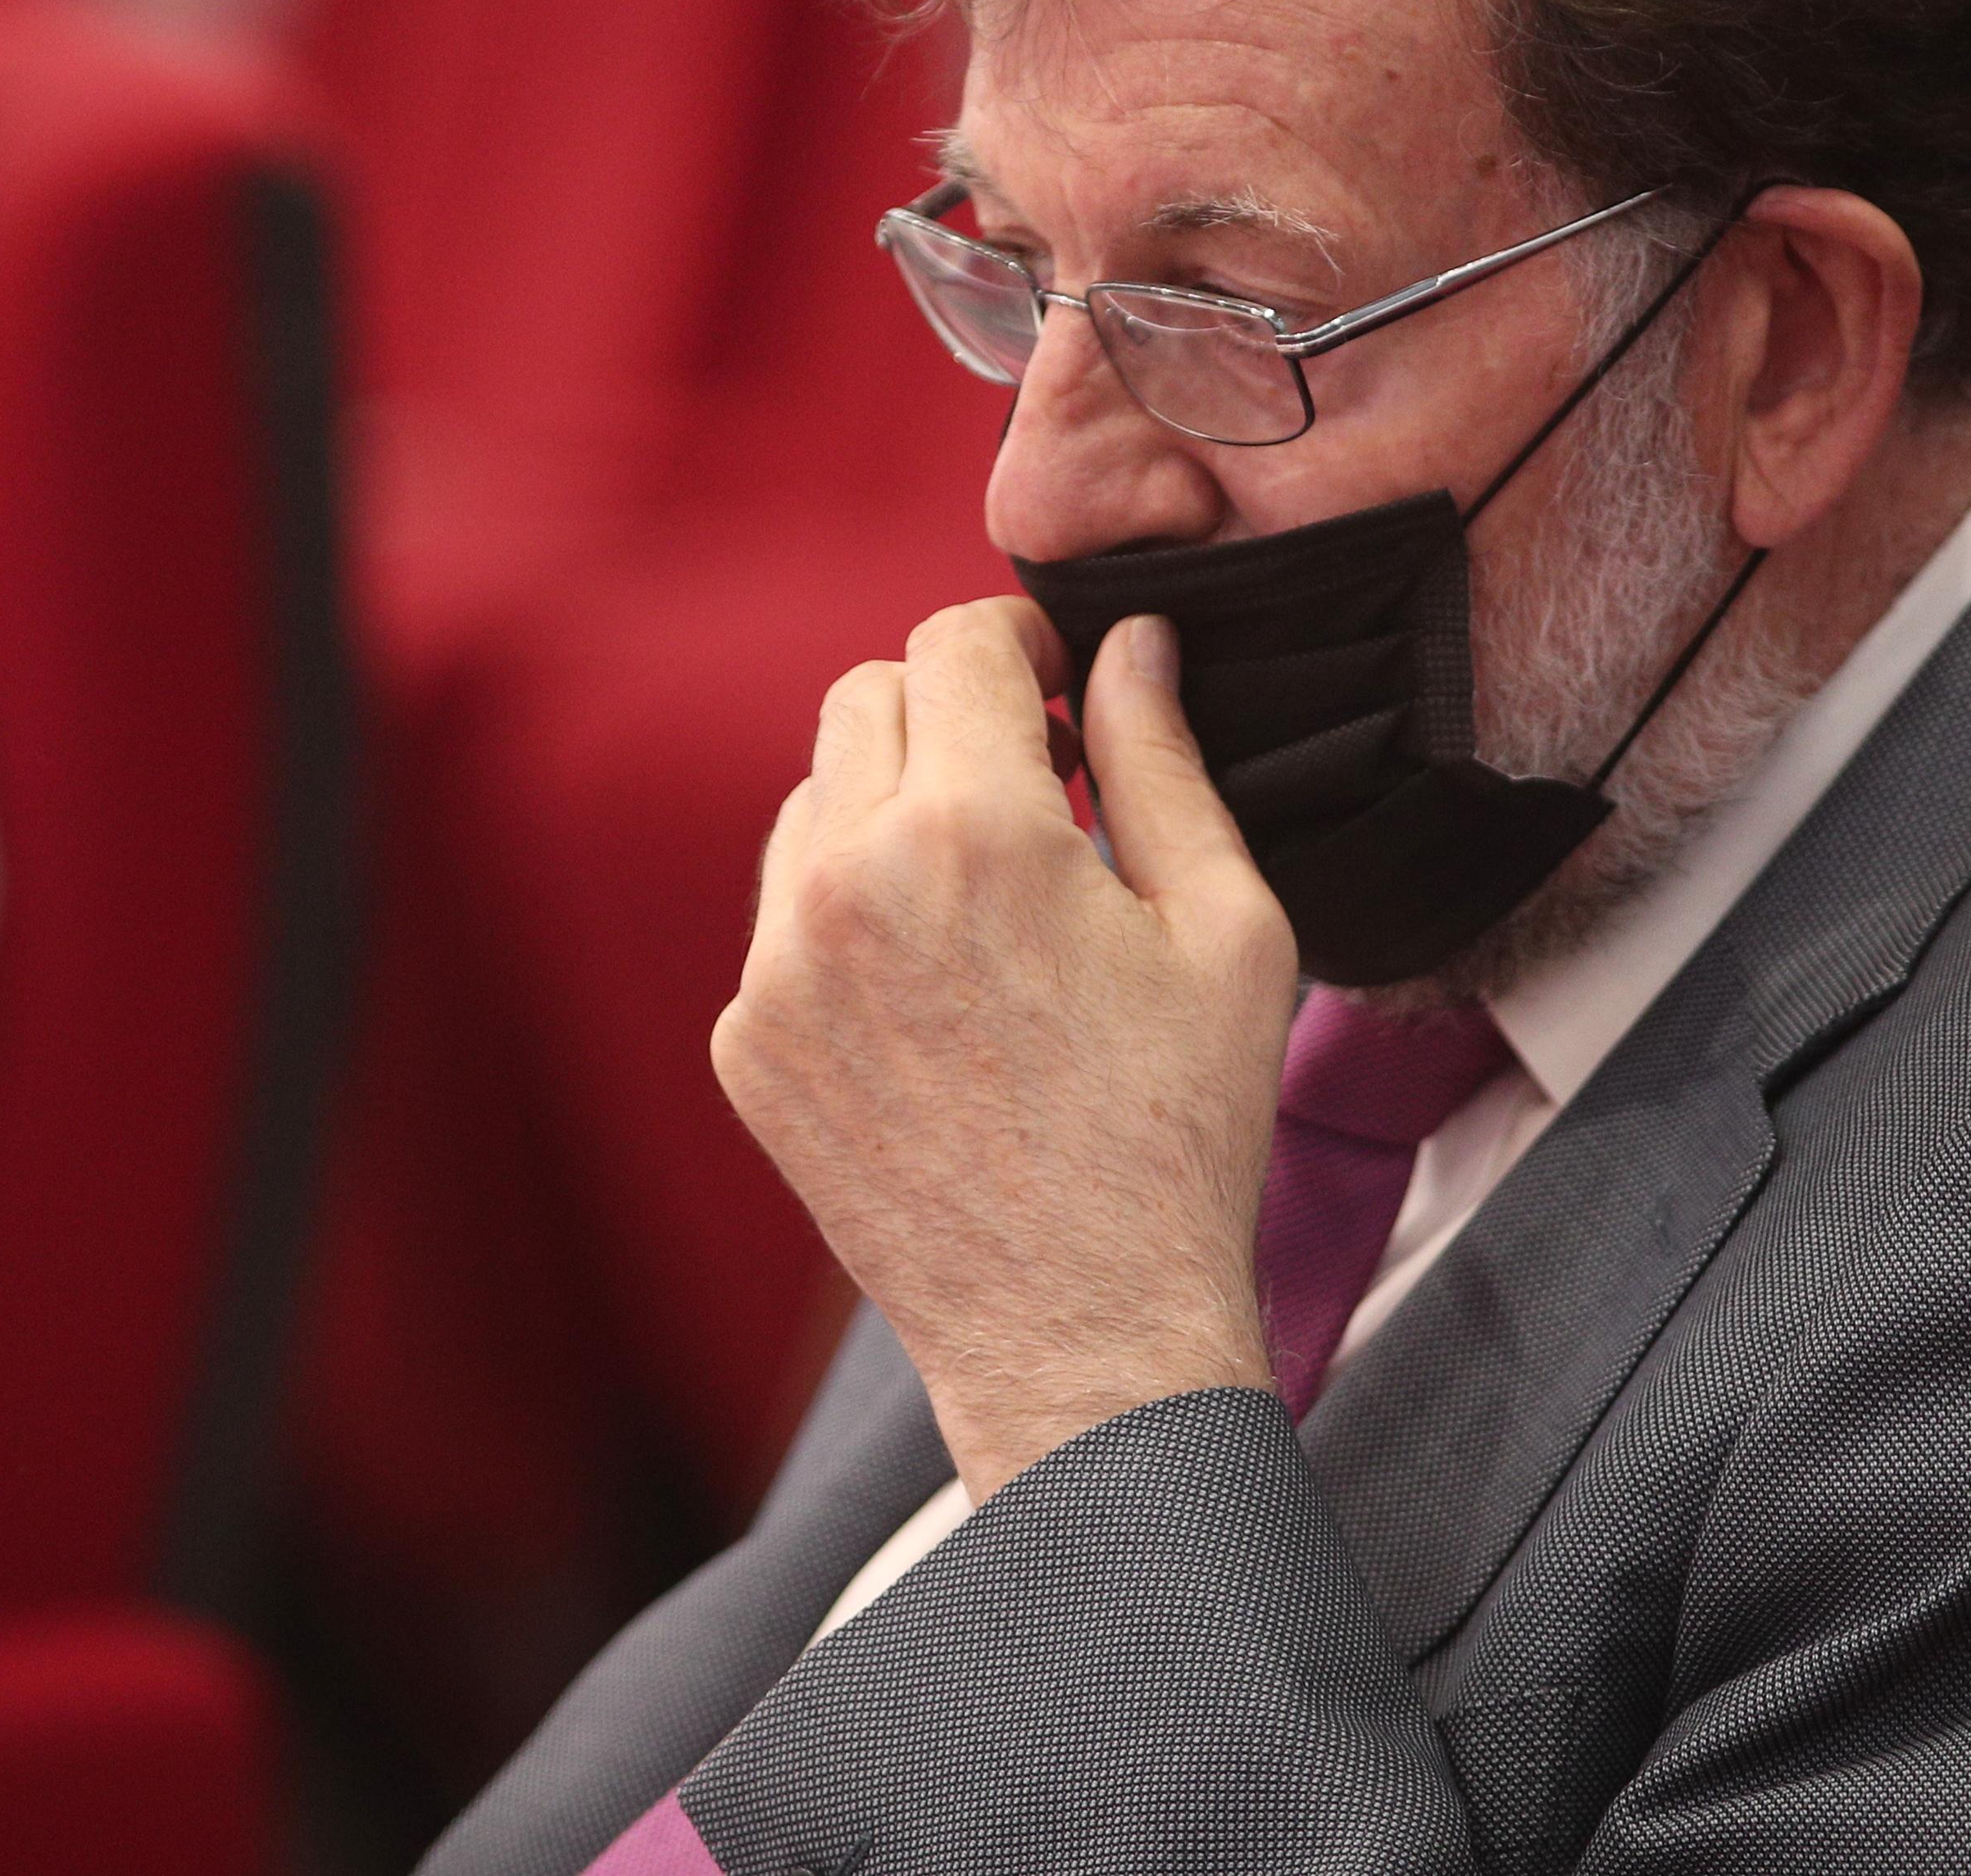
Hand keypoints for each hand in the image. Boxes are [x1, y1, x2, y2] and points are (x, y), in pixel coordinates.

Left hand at [714, 600, 1298, 1497]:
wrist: (1082, 1329)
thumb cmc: (1180, 1133)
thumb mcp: (1224, 926)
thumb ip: (1163, 759)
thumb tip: (1129, 642)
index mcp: (974, 831)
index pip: (953, 642)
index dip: (1017, 641)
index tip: (1058, 684)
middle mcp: (848, 881)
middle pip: (865, 699)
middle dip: (950, 713)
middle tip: (1034, 783)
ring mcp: (777, 967)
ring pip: (813, 803)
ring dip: (891, 810)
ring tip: (987, 901)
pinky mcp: (746, 1043)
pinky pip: (785, 919)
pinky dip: (851, 920)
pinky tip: (938, 996)